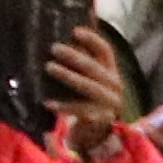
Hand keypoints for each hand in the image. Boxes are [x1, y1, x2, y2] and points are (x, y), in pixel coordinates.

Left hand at [42, 20, 134, 151]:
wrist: (97, 132)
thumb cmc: (87, 98)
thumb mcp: (89, 79)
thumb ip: (82, 62)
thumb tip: (59, 38)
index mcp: (112, 71)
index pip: (105, 50)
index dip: (92, 39)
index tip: (74, 31)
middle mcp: (115, 85)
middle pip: (94, 67)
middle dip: (74, 56)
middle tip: (54, 48)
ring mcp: (109, 103)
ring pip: (88, 87)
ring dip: (68, 75)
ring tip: (48, 67)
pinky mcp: (100, 119)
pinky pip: (79, 111)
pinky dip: (63, 106)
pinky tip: (47, 103)